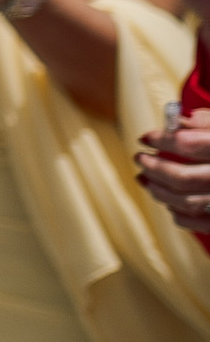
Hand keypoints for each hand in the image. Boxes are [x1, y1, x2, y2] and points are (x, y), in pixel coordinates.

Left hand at [138, 108, 209, 234]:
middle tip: (140, 158)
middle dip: (154, 167)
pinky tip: (170, 204)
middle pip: (183, 177)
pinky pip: (202, 223)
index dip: (161, 139)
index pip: (187, 143)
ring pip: (188, 202)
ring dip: (160, 191)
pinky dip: (181, 215)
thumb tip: (177, 118)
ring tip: (146, 179)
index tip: (146, 137)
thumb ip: (209, 122)